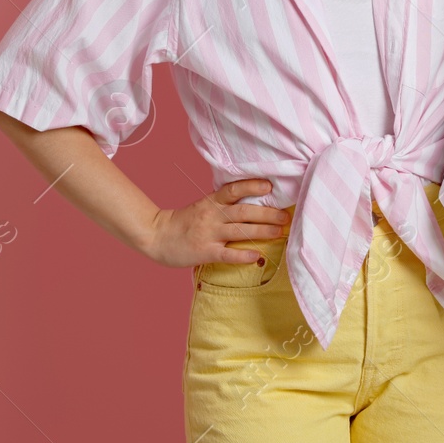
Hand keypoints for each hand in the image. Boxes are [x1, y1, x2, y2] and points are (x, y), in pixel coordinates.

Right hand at [144, 178, 292, 268]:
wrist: (157, 236)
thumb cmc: (184, 221)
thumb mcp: (203, 206)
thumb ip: (223, 204)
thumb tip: (252, 201)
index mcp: (211, 202)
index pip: (233, 189)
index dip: (252, 186)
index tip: (270, 187)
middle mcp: (212, 215)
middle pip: (243, 211)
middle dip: (267, 213)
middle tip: (286, 216)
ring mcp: (208, 234)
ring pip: (239, 231)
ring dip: (262, 231)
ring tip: (280, 232)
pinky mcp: (205, 252)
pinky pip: (227, 254)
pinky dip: (243, 255)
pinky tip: (257, 256)